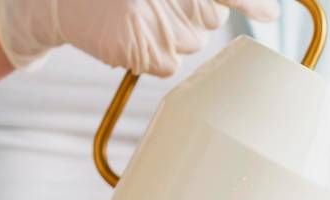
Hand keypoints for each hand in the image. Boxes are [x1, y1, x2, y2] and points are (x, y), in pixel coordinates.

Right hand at [0, 0, 279, 74]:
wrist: (56, 1)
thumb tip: (254, 7)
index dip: (253, 4)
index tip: (272, 15)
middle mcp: (176, 1)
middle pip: (209, 19)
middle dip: (192, 14)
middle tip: (155, 5)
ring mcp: (164, 28)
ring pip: (190, 42)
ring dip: (170, 33)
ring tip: (135, 18)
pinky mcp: (151, 56)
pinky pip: (169, 63)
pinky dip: (153, 53)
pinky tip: (129, 36)